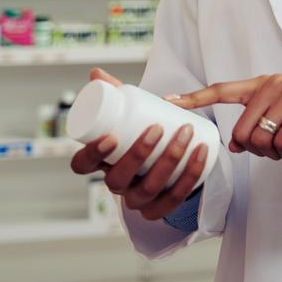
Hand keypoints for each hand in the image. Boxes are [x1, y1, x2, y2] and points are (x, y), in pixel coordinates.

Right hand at [68, 68, 209, 220]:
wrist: (168, 162)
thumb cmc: (143, 134)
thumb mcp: (130, 116)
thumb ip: (115, 93)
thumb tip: (96, 73)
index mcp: (101, 163)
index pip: (82, 165)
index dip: (93, 155)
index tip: (111, 136)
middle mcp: (116, 186)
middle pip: (117, 180)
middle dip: (138, 154)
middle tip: (159, 128)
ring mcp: (138, 200)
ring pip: (148, 189)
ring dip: (169, 161)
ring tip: (186, 133)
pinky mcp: (161, 208)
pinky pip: (174, 198)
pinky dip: (191, 175)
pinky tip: (200, 153)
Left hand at [169, 74, 281, 161]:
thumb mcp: (278, 115)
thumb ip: (254, 125)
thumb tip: (233, 147)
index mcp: (261, 85)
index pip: (222, 90)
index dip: (194, 98)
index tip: (169, 102)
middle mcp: (273, 84)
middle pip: (242, 131)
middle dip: (254, 150)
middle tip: (273, 151)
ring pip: (262, 140)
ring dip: (273, 155)